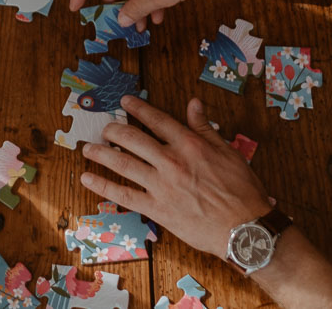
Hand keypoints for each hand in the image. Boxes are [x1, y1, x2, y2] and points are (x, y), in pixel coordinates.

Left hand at [81, 96, 271, 260]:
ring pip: (124, 164)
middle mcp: (171, 161)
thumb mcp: (228, 151)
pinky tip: (88, 179)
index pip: (158, 120)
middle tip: (104, 128)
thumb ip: (205, 127)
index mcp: (189, 144)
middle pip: (133, 139)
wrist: (244, 228)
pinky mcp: (157, 209)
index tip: (125, 102)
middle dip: (115, 131)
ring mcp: (162, 185)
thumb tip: (193, 103)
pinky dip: (104, 186)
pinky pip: (124, 195)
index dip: (139, 109)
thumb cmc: (241, 191)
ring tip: (87, 149)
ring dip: (102, 154)